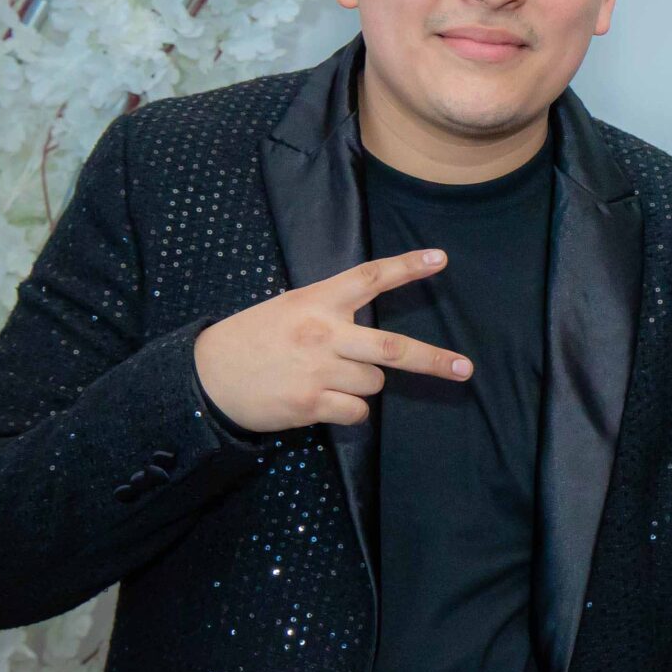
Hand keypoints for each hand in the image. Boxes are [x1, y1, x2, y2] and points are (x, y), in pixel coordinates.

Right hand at [191, 249, 470, 432]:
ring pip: (373, 382)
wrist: (207, 376)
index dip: (408, 267)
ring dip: (362, 384)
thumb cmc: (252, 339)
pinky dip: (349, 411)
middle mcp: (323, 333)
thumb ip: (329, 313)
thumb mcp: (288, 309)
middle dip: (433, 360)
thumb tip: (371, 334)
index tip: (441, 259)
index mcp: (316, 300)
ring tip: (326, 378)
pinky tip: (322, 401)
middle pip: (393, 347)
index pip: (370, 277)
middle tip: (464, 368)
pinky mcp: (312, 403)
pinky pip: (357, 412)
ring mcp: (318, 370)